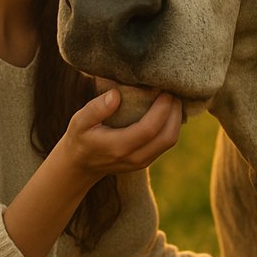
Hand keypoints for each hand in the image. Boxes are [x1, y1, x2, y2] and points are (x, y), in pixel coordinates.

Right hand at [58, 85, 182, 183]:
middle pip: (167, 136)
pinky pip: (166, 142)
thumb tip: (116, 94)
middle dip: (175, 112)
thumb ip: (96, 109)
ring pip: (170, 140)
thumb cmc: (81, 138)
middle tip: (173, 90)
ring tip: (173, 97)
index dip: (162, 109)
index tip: (165, 90)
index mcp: (119, 147)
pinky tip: (168, 109)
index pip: (150, 129)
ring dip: (176, 118)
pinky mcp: (147, 160)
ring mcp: (142, 161)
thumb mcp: (80, 122)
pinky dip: (172, 125)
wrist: (81, 166)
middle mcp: (134, 158)